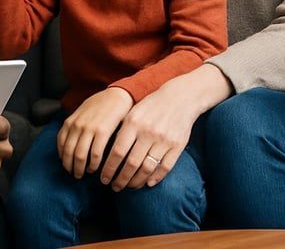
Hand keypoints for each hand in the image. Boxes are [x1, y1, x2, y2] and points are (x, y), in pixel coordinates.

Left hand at [57, 87, 132, 178]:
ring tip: (84, 174)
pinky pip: (95, 154)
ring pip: (80, 156)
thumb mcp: (82, 112)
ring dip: (81, 168)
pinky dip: (94, 164)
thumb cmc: (100, 105)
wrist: (117, 95)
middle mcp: (77, 125)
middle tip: (75, 175)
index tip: (67, 165)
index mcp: (70, 121)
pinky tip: (96, 168)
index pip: (61, 144)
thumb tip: (69, 141)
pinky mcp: (102, 131)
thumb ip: (75, 125)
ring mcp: (89, 128)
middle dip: (70, 167)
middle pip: (69, 153)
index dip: (63, 158)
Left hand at [99, 70, 213, 191]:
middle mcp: (148, 132)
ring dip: (136, 182)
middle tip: (114, 187)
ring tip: (129, 187)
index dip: (109, 168)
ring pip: (147, 168)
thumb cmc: (151, 106)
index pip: (117, 152)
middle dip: (120, 179)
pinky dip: (155, 178)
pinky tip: (147, 183)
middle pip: (131, 164)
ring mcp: (164, 140)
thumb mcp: (133, 112)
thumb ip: (122, 130)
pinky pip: (165, 167)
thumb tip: (105, 154)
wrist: (180, 98)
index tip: (103, 178)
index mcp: (133, 122)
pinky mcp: (177, 145)